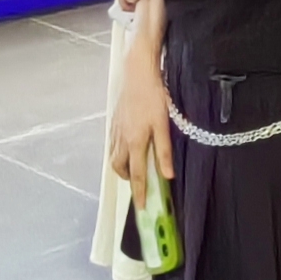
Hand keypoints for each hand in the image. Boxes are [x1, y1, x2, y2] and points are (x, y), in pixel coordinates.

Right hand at [107, 58, 173, 193]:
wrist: (137, 73)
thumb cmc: (153, 96)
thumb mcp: (163, 124)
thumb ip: (164, 151)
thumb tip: (167, 174)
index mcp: (134, 142)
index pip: (136, 174)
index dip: (139, 192)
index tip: (142, 206)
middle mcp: (121, 139)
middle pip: (119, 168)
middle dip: (127, 179)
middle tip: (139, 183)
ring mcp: (115, 130)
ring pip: (114, 156)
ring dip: (122, 166)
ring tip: (134, 166)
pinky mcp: (114, 121)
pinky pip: (112, 144)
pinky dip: (118, 152)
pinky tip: (127, 146)